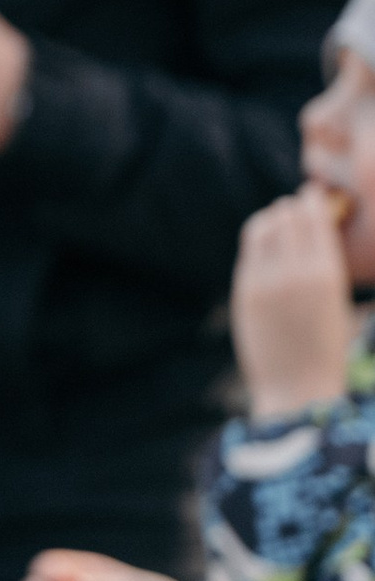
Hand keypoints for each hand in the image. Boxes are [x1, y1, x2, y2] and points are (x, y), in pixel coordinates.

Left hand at [231, 187, 358, 419]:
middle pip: (286, 215)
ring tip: (280, 219)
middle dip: (292, 207)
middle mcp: (294, 272)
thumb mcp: (335, 300)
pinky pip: (249, 249)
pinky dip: (258, 238)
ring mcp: (264, 280)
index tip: (313, 193)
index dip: (312, 200)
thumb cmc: (325, 345)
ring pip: (263, 226)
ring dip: (272, 217)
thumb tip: (309, 224)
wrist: (296, 387)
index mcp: (326, 274)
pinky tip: (265, 239)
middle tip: (296, 206)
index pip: (313, 217)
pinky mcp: (244, 290)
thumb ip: (321, 262)